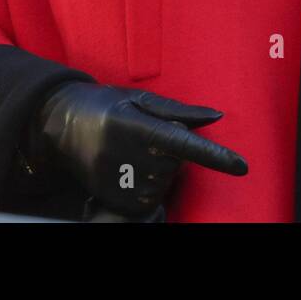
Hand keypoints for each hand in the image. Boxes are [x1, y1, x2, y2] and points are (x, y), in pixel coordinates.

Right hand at [30, 81, 247, 218]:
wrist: (60, 123)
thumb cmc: (106, 105)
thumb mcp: (139, 98)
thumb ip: (179, 110)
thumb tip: (216, 115)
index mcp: (133, 124)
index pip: (181, 142)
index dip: (213, 155)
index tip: (241, 166)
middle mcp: (122, 153)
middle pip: (175, 164)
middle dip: (170, 152)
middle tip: (143, 137)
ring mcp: (114, 179)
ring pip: (163, 183)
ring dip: (159, 170)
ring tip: (133, 152)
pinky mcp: (110, 197)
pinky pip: (148, 201)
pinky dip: (149, 188)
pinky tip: (131, 170)